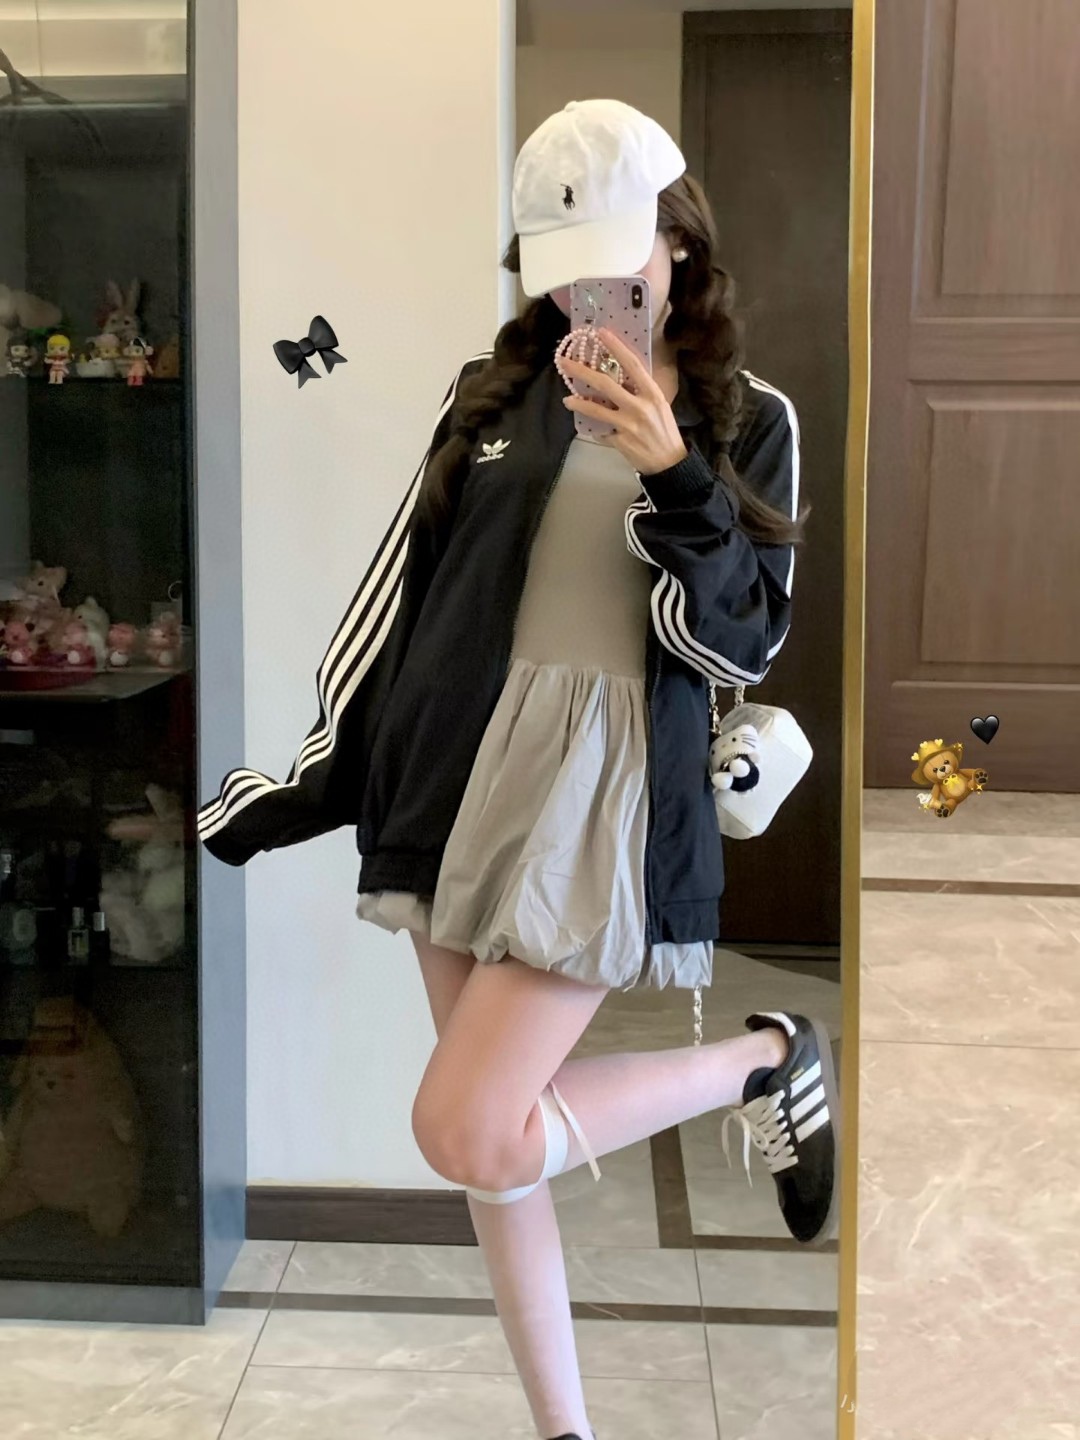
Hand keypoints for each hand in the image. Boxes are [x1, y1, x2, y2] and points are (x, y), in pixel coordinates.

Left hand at [560, 327, 687, 475]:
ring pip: (596, 409)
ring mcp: (628, 425)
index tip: (601, 333)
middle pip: (605, 384)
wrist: (669, 462)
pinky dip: (596, 428)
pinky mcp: (619, 441)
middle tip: (565, 363)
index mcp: (653, 393)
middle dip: (582, 372)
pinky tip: (592, 427)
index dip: (616, 347)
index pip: (632, 365)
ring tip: (567, 399)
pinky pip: (602, 430)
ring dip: (579, 402)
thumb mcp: (659, 405)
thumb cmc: (665, 430)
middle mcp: (640, 406)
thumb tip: (620, 377)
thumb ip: (641, 391)